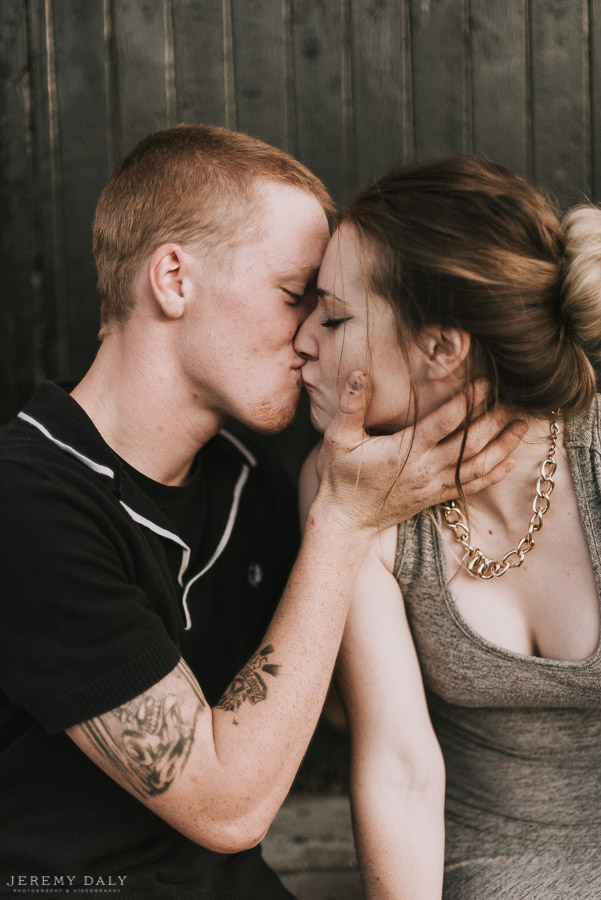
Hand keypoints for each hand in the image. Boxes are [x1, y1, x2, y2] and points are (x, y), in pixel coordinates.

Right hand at [314, 371, 526, 532]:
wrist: (345, 521)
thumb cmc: (340, 478)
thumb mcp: (337, 439)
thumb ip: (350, 407)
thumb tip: (358, 374)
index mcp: (406, 451)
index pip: (445, 422)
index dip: (468, 401)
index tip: (486, 382)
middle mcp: (426, 468)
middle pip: (471, 443)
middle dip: (495, 420)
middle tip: (515, 399)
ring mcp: (434, 485)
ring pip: (478, 465)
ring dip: (503, 445)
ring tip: (522, 425)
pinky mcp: (435, 497)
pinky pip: (471, 486)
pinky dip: (493, 474)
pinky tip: (509, 461)